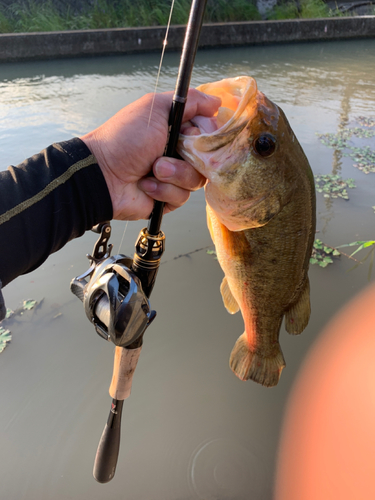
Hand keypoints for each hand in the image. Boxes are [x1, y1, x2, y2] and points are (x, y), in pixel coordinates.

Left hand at [81, 89, 220, 219]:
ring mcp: (174, 176)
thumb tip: (217, 101)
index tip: (194, 134)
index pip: (210, 132)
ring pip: (196, 180)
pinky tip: (146, 184)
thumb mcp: (156, 108)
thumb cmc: (125, 138)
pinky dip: (163, 190)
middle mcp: (178, 152)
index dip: (207, 135)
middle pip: (208, 159)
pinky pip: (182, 197)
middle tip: (168, 151)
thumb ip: (190, 101)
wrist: (102, 174)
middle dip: (188, 156)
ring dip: (174, 173)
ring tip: (153, 169)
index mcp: (177, 129)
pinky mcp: (168, 198)